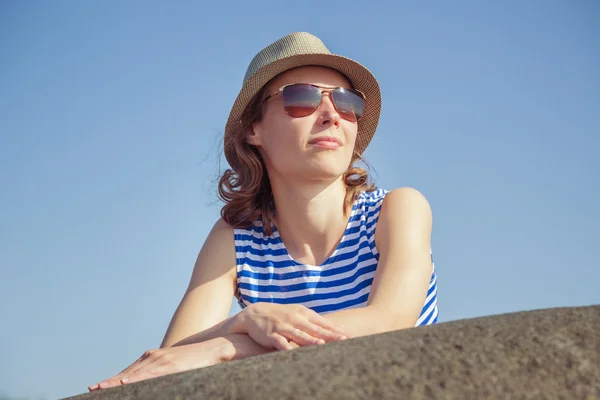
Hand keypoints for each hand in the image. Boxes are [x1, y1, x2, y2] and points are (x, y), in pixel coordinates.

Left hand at [87, 336, 233, 391]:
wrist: (217, 349)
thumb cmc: (197, 363)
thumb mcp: (175, 369)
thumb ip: (161, 375)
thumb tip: (151, 386)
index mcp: (153, 359)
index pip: (128, 373)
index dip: (112, 382)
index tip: (96, 389)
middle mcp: (154, 358)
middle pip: (127, 373)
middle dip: (109, 383)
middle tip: (92, 390)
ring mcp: (161, 360)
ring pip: (134, 374)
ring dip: (116, 383)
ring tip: (100, 389)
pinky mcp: (170, 364)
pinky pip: (150, 374)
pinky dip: (136, 378)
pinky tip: (124, 382)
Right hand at [229, 303, 349, 350]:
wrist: (254, 313)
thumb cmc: (281, 316)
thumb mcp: (298, 314)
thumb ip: (315, 322)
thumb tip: (337, 328)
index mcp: (303, 314)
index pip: (323, 323)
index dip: (336, 330)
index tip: (350, 336)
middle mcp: (295, 319)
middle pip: (315, 329)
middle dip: (330, 335)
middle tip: (344, 341)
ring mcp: (283, 327)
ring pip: (299, 334)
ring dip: (310, 340)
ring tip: (322, 344)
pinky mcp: (271, 335)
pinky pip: (280, 342)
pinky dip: (286, 346)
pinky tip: (292, 352)